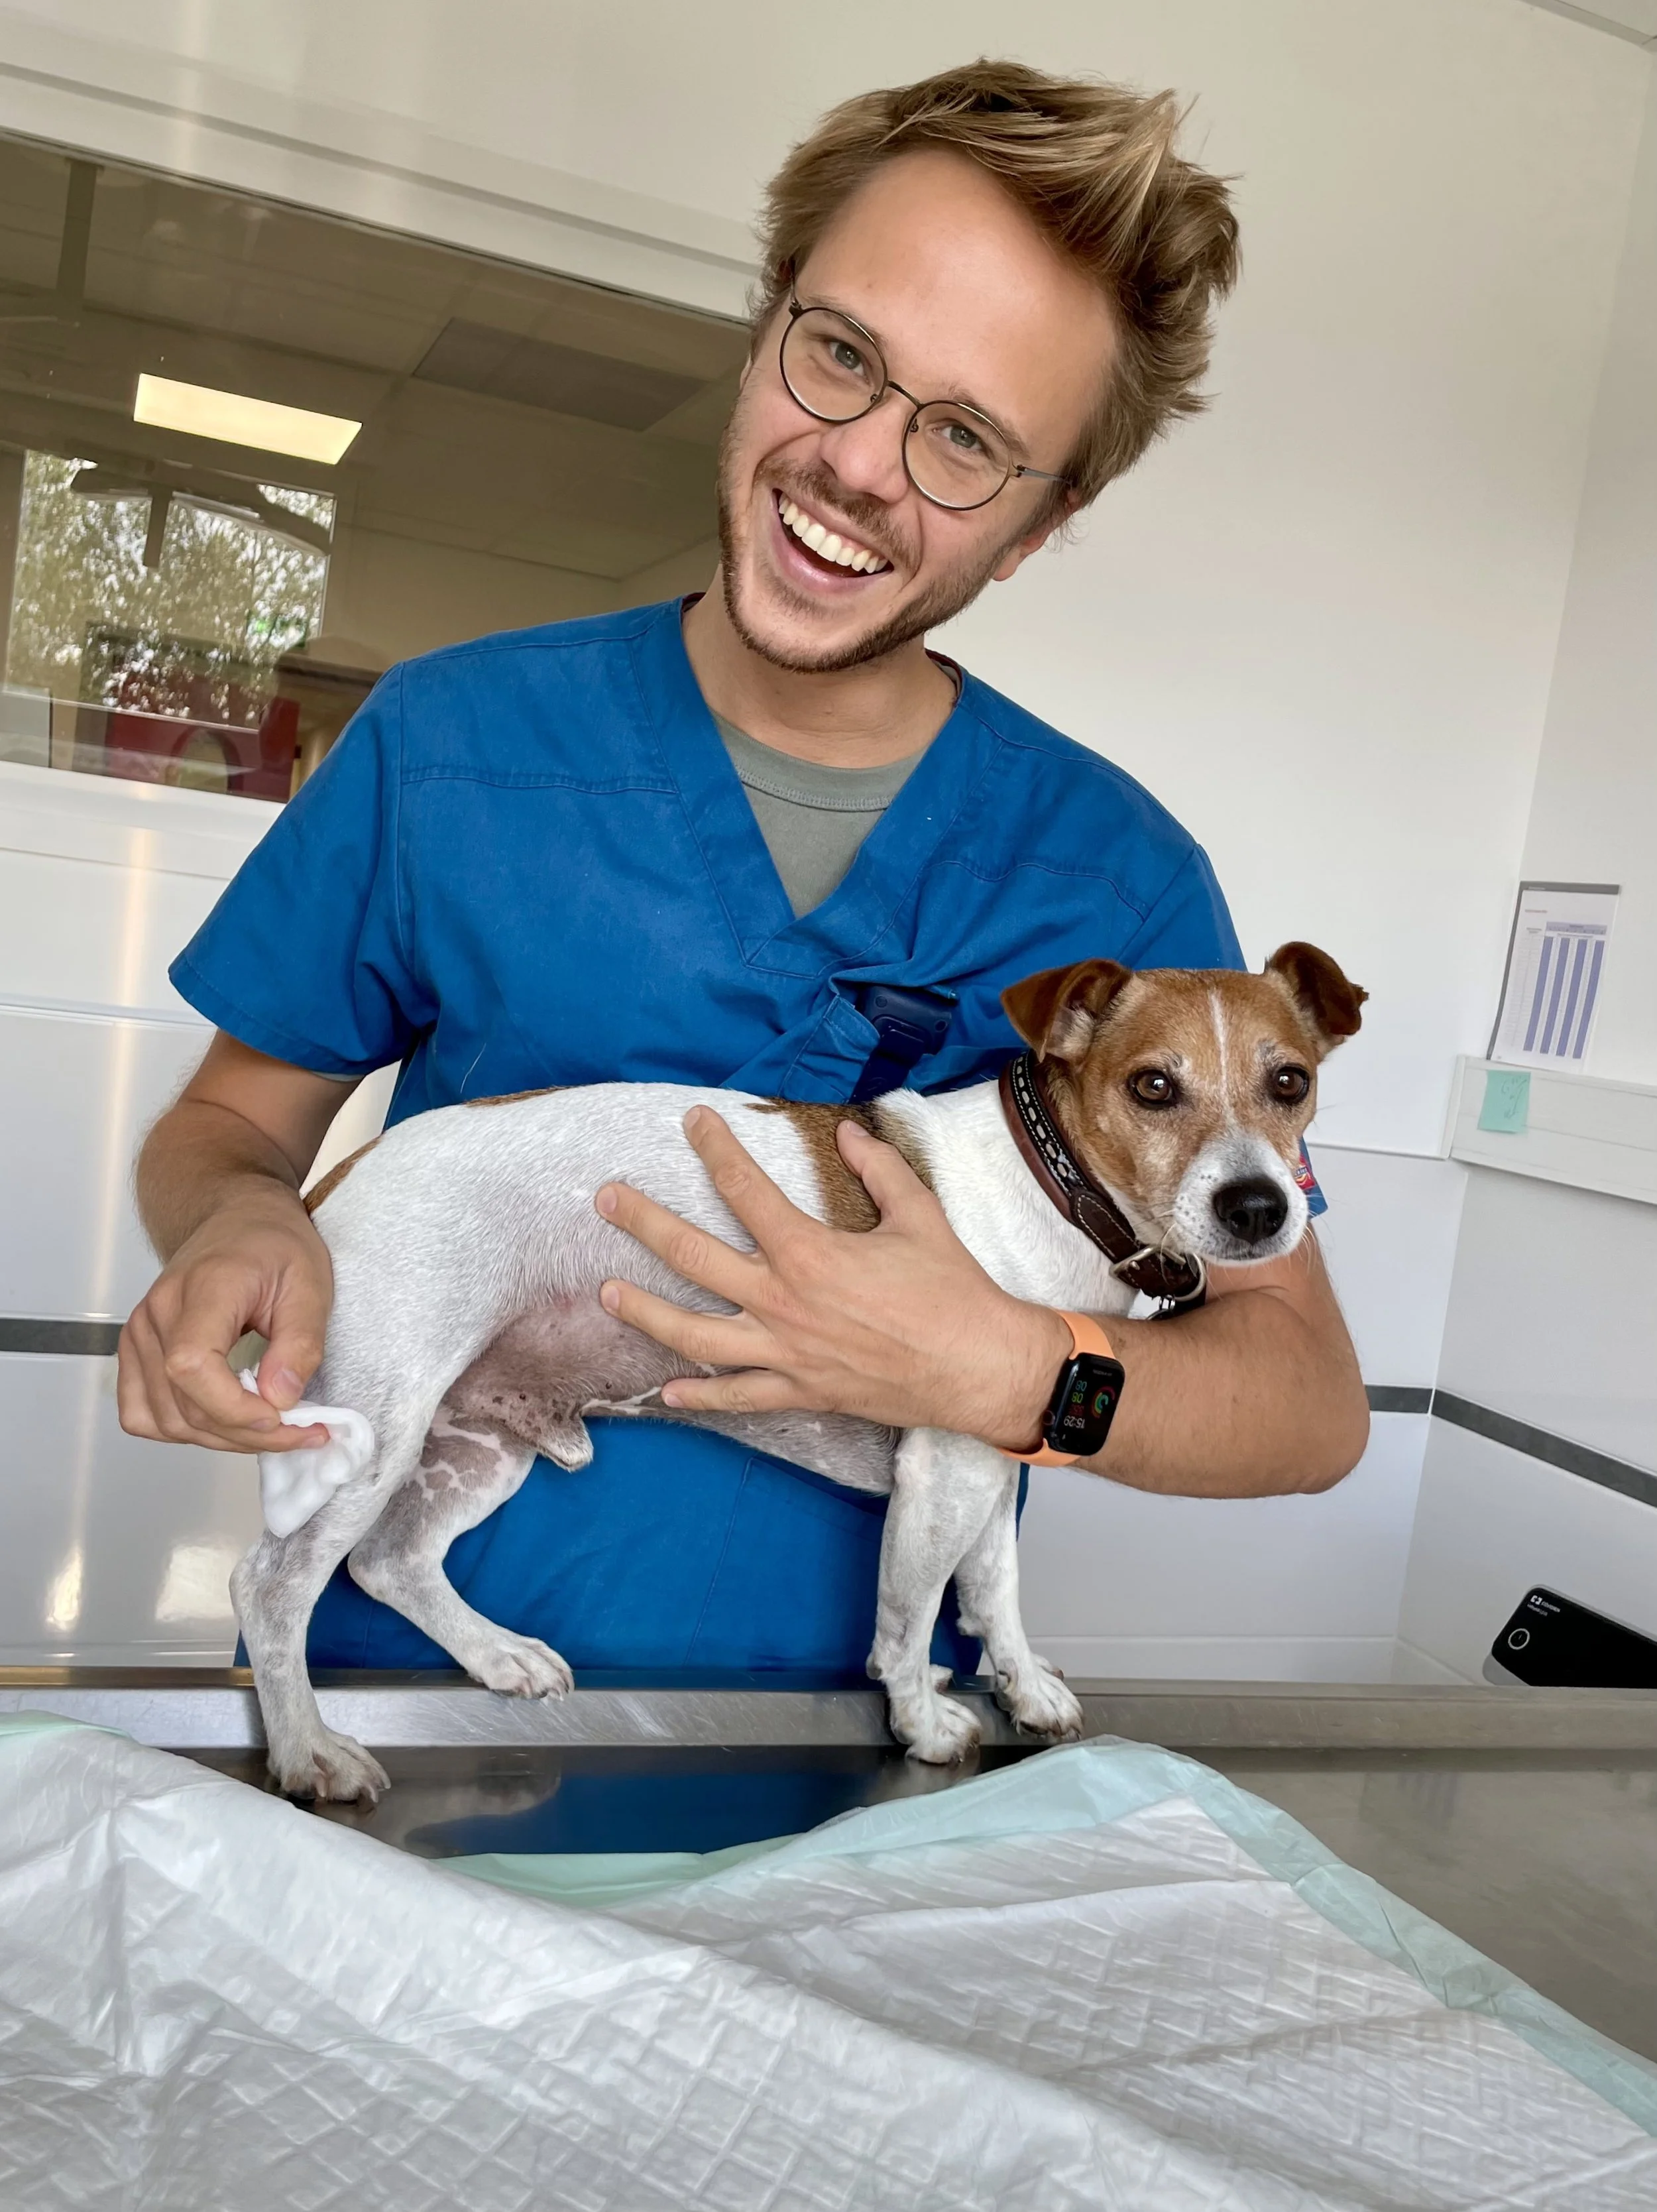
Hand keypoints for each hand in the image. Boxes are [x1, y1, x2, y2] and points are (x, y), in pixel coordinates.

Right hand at [118, 1182, 333, 1452]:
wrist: (239, 1217)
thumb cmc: (274, 1243)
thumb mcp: (311, 1283)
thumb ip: (300, 1342)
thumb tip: (280, 1399)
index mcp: (203, 1288)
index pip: (190, 1365)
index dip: (233, 1407)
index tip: (281, 1416)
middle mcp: (158, 1313)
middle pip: (182, 1403)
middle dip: (246, 1432)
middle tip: (302, 1430)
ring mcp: (140, 1334)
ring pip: (165, 1419)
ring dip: (221, 1438)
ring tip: (271, 1427)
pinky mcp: (136, 1351)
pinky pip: (143, 1413)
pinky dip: (183, 1430)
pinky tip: (225, 1420)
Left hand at [595, 1105, 1071, 1448]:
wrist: (978, 1366)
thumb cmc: (952, 1289)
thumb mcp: (918, 1215)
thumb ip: (878, 1170)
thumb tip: (849, 1134)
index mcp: (808, 1251)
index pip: (745, 1189)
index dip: (715, 1149)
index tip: (693, 1121)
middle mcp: (782, 1302)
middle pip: (693, 1257)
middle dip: (643, 1223)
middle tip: (605, 1199)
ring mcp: (785, 1352)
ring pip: (695, 1334)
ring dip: (646, 1312)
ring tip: (606, 1293)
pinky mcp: (800, 1391)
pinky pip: (737, 1397)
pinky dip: (699, 1397)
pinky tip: (664, 1391)